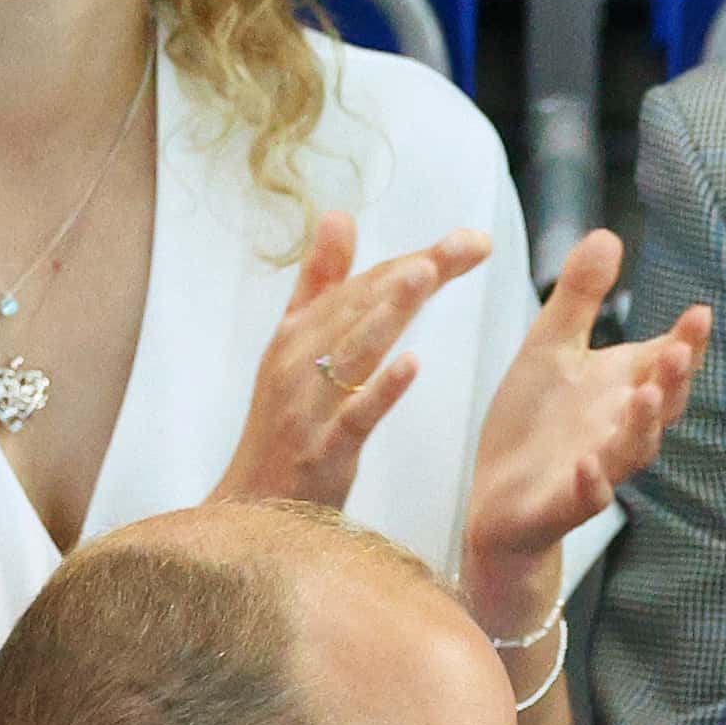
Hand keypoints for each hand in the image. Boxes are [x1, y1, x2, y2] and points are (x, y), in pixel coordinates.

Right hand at [217, 210, 479, 510]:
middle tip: (470, 242)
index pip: (364, 285)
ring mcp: (309, 405)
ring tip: (427, 273)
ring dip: (389, 309)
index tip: (472, 239)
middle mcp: (300, 360)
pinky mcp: (323, 449)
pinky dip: (381, 389)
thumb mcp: (295, 348)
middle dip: (417, 270)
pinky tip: (412, 365)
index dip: (417, 258)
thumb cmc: (285, 425)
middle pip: (364, 305)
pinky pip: (354, 415)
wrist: (253, 510)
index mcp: (299, 333)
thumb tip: (338, 214)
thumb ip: (319, 283)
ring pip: (354, 349)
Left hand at [457, 230, 711, 610]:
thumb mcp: (550, 346)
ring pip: (633, 448)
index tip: (700, 313)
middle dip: (674, 379)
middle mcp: (621, 427)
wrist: (499, 498)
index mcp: (622, 387)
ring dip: (642, 425)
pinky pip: (588, 496)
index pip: (667, 362)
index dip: (688, 342)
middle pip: (662, 404)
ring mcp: (599, 467)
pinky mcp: (567, 502)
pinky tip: (590, 465)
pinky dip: (593, 482)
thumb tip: (609, 233)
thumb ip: (579, 296)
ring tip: (646, 396)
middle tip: (681, 350)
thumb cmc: (535, 423)